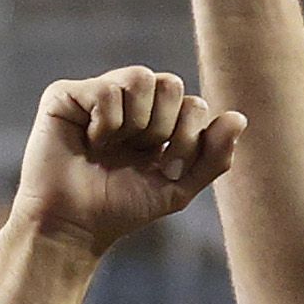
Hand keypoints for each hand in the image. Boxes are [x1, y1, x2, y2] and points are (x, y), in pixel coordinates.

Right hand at [10, 67, 242, 258]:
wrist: (72, 225)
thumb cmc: (119, 208)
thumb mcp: (178, 188)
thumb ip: (213, 157)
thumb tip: (239, 117)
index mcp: (156, 119)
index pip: (193, 103)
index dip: (189, 136)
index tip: (165, 169)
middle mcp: (128, 101)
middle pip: (171, 83)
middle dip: (162, 128)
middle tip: (137, 154)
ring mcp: (97, 94)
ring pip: (141, 77)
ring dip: (134, 123)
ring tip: (111, 146)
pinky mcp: (65, 95)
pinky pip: (105, 90)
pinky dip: (104, 124)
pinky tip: (88, 142)